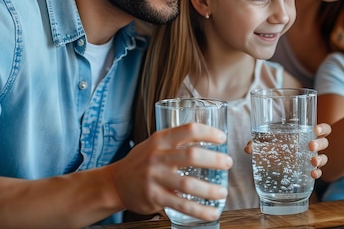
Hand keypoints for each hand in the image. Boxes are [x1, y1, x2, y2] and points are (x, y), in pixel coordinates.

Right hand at [107, 123, 232, 220]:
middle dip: (215, 160)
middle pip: (191, 156)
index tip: (223, 138)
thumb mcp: (155, 143)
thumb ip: (177, 141)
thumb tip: (209, 138)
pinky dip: (199, 211)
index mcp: (161, 140)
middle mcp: (158, 157)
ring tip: (223, 192)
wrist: (114, 183)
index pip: (189, 130)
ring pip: (188, 184)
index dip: (209, 132)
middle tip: (228, 163)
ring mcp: (155, 178)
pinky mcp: (154, 197)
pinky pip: (181, 205)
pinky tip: (212, 213)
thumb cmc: (141, 161)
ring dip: (210, 190)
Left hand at [243, 123, 331, 179]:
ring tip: (312, 161)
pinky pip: (318, 172)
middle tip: (310, 146)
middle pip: (324, 142)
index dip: (322, 128)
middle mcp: (312, 146)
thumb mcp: (267, 143)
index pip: (322, 129)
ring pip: (324, 157)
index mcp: (306, 134)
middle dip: (319, 143)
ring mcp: (312, 159)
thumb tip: (248, 148)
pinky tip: (313, 174)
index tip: (316, 129)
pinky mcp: (308, 171)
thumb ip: (257, 143)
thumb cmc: (277, 147)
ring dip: (320, 159)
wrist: (278, 164)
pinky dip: (317, 173)